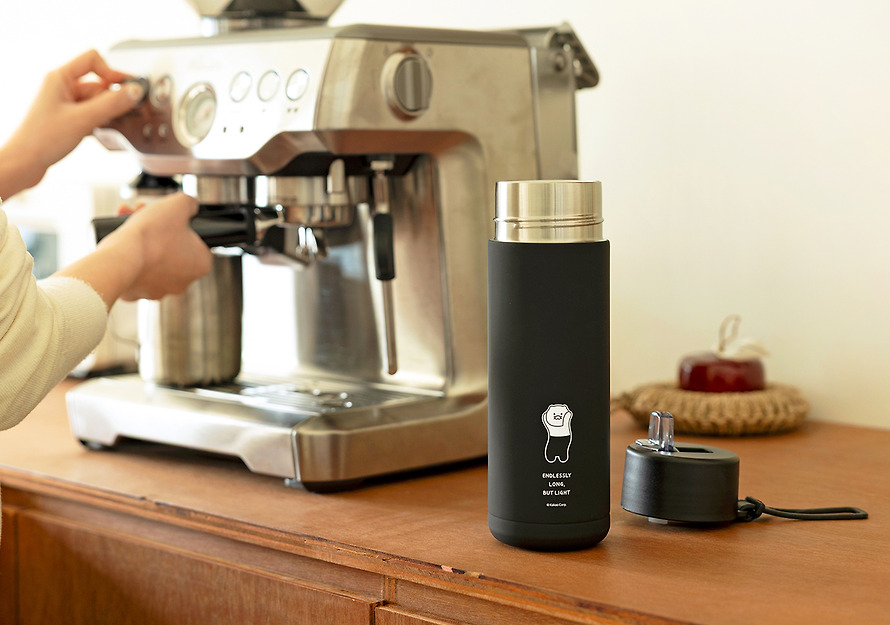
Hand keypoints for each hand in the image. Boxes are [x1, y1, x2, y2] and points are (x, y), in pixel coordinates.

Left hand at [3, 50, 143, 190]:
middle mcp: (61, 88)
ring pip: (96, 101)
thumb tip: (134, 91)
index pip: (92, 60)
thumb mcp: (83, 119)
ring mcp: (64, 104)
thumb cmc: (41, 140)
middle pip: (98, 84)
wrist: (24, 164)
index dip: (112, 72)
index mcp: (60, 78)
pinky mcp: (67, 119)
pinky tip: (102, 133)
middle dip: (113, 98)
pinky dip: (100, 122)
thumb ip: (112, 104)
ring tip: (110, 126)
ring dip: (107, 112)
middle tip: (126, 112)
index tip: (128, 88)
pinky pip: (91, 114)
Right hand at [111, 193, 213, 300]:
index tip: (166, 215)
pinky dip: (126, 255)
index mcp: (201, 265)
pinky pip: (132, 269)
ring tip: (126, 218)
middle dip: (156, 228)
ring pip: (150, 257)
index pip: (195, 241)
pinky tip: (119, 241)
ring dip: (140, 238)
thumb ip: (189, 203)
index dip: (179, 224)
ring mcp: (158, 290)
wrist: (121, 258)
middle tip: (142, 213)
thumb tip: (189, 205)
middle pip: (171, 248)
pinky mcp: (136, 293)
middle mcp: (182, 282)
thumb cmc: (152, 234)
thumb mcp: (178, 204)